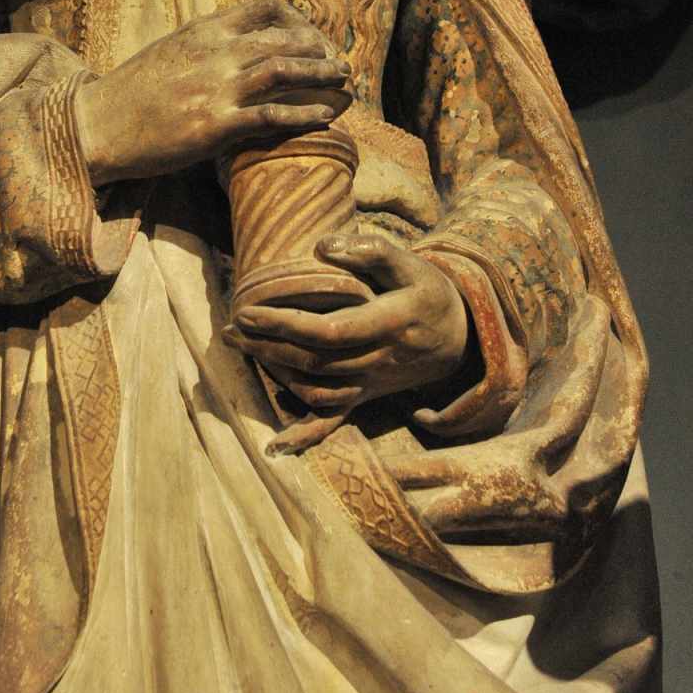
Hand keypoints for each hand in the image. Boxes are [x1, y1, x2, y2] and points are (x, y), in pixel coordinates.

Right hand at [75, 0, 351, 185]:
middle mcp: (213, 52)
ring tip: (345, 82)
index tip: (312, 36)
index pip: (264, 7)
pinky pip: (271, 116)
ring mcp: (215, 88)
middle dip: (320, 50)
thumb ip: (204, 44)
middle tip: (339, 64)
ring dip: (322, 75)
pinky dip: (304, 116)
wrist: (98, 126)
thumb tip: (236, 44)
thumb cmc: (131, 94)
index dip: (297, 19)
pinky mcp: (214, 126)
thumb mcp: (168, 51)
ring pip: (285, 70)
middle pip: (284, 39)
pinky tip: (325, 119)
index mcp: (203, 30)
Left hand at [226, 229, 469, 412]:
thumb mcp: (412, 263)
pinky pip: (338, 420)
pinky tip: (277, 446)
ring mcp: (374, 382)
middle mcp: (382, 359)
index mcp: (392, 323)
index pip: (330, 330)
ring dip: (275, 372)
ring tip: (241, 348)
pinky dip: (307, 434)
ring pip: (319, 387)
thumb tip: (322, 246)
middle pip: (316, 361)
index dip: (285, 324)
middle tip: (231, 329)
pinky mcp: (369, 395)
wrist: (461, 337)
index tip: (249, 311)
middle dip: (267, 346)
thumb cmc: (428, 291)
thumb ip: (372, 251)